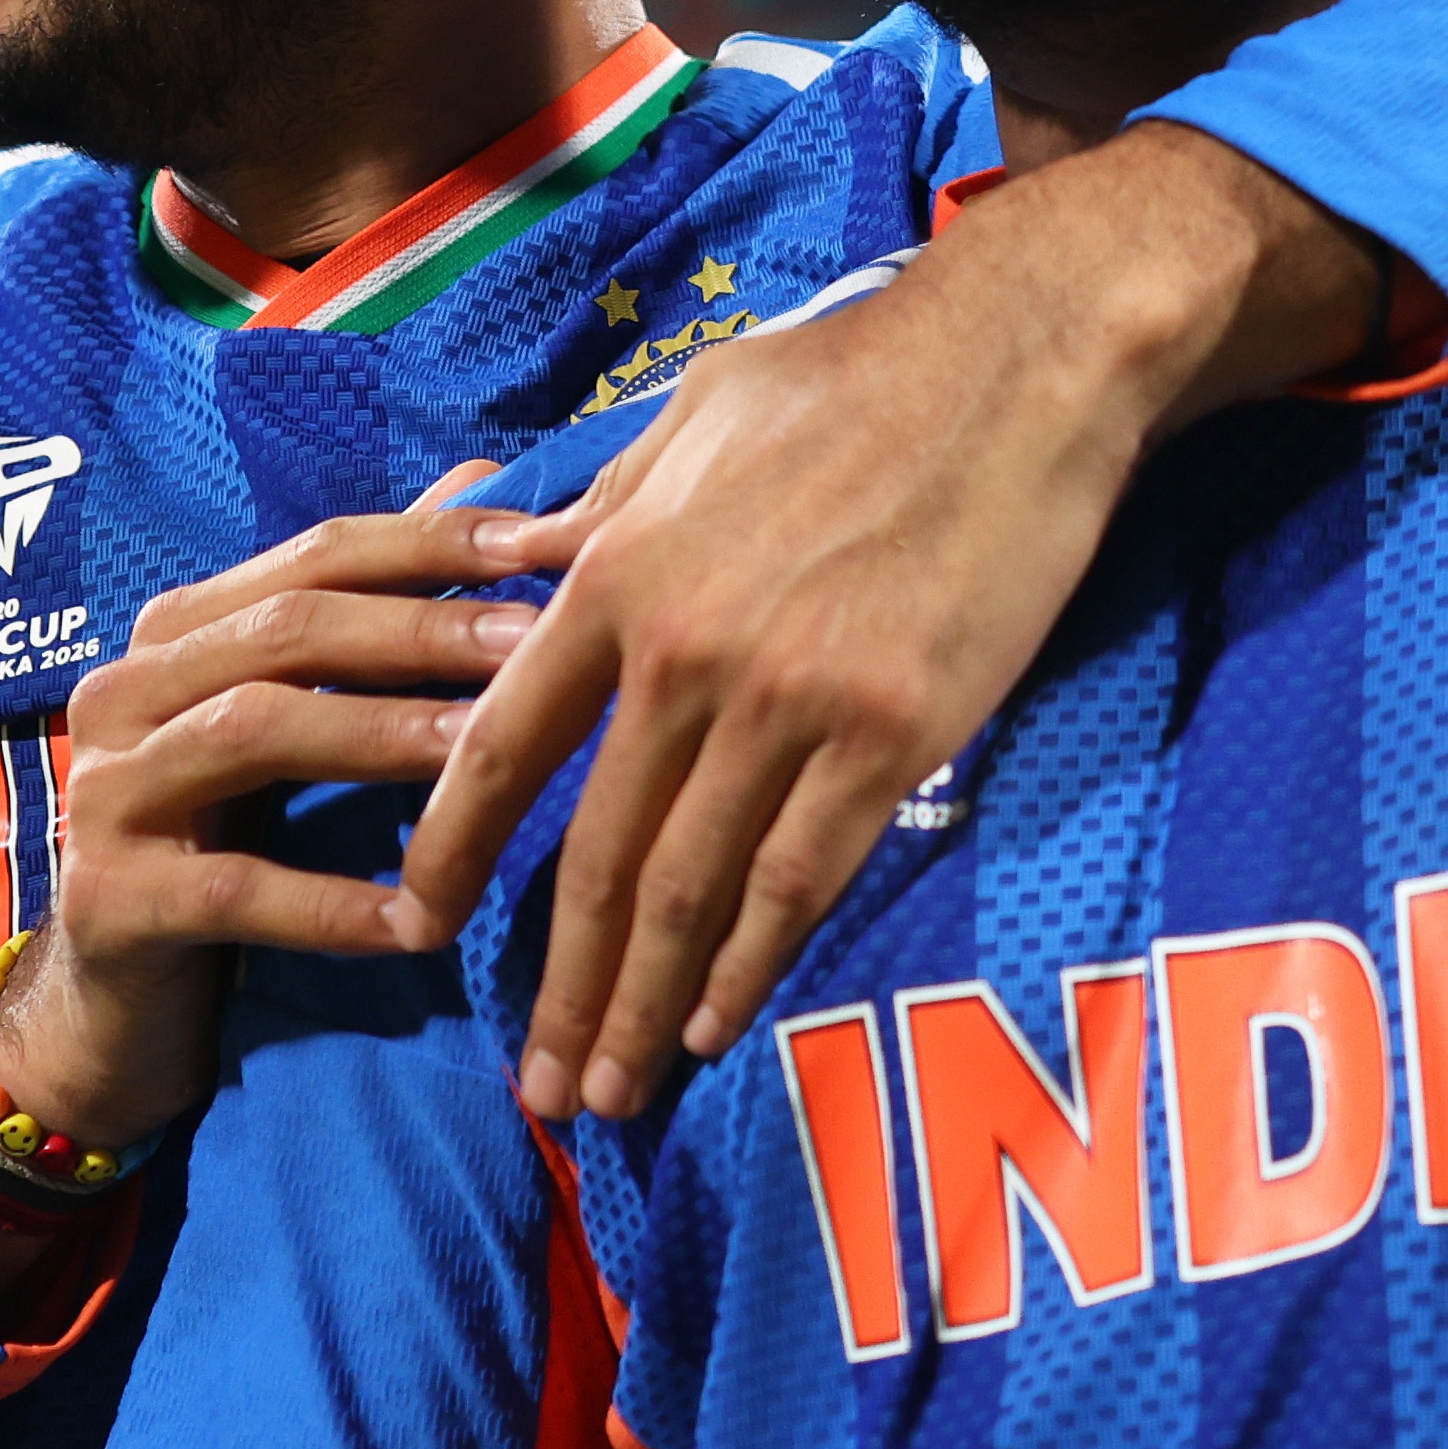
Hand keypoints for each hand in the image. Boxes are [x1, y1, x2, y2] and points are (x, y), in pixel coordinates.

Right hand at [0, 468, 540, 1153]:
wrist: (119, 999)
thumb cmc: (236, 837)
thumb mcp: (304, 714)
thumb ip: (379, 609)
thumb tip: (483, 476)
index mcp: (177, 631)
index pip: (318, 557)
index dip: (432, 543)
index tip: (548, 543)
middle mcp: (123, 691)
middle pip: (288, 632)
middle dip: (422, 630)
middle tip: (537, 642)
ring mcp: (103, 792)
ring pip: (256, 732)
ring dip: (383, 736)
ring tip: (489, 751)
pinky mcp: (107, 898)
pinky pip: (233, 890)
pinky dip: (331, 903)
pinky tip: (420, 919)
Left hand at [406, 124, 1393, 1120]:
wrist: (1021, 358)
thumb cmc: (861, 370)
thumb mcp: (694, 419)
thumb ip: (611, 511)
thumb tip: (539, 564)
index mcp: (618, 575)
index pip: (500, 749)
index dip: (455, 853)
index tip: (426, 928)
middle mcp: (685, 656)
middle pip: (598, 859)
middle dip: (559, 987)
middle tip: (535, 1085)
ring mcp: (792, 702)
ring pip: (693, 892)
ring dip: (642, 1006)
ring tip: (611, 1090)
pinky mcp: (899, 731)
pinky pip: (805, 878)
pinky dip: (752, 965)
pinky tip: (715, 1025)